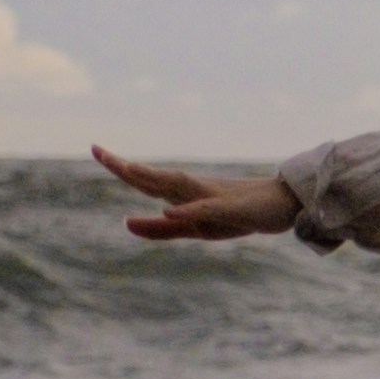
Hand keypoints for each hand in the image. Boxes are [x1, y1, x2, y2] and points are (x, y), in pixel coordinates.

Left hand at [97, 147, 304, 242]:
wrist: (283, 204)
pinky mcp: (231, 210)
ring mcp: (212, 197)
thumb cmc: (237, 214)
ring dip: (153, 178)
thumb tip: (125, 223)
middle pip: (154, 177)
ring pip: (178, 185)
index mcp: (181, 194)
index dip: (120, 166)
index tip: (96, 149)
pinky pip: (205, 209)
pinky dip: (186, 209)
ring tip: (128, 168)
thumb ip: (160, 230)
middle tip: (98, 150)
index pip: (145, 180)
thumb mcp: (194, 229)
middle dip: (126, 166)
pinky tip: (169, 209)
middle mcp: (193, 189)